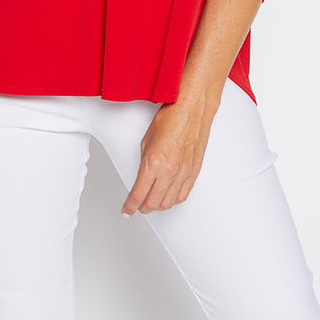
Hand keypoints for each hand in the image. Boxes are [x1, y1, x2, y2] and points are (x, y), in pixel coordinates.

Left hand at [121, 94, 218, 215]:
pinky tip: (167, 197)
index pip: (138, 194)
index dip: (129, 206)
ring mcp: (183, 173)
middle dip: (142, 207)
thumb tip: (142, 177)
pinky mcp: (194, 172)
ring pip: (168, 203)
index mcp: (153, 162)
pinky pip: (183, 195)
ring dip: (157, 205)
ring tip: (151, 202)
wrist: (191, 109)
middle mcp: (169, 171)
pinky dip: (173, 200)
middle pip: (153, 203)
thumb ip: (144, 162)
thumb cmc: (170, 118)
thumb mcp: (146, 140)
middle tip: (136, 206)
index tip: (126, 210)